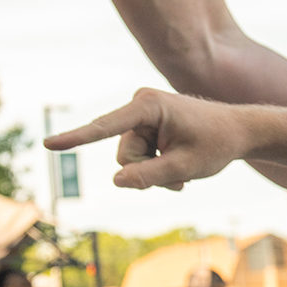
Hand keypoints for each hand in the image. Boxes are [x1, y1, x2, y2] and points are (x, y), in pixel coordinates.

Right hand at [45, 88, 249, 192]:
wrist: (238, 132)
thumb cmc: (216, 145)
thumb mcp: (184, 168)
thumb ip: (149, 176)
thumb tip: (116, 181)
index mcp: (148, 107)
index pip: (104, 127)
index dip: (75, 138)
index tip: (47, 144)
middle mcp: (140, 105)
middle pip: (124, 154)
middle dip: (146, 171)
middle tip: (178, 173)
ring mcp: (141, 114)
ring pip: (129, 159)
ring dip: (153, 172)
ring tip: (181, 171)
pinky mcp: (145, 124)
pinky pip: (138, 156)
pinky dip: (156, 167)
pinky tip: (177, 165)